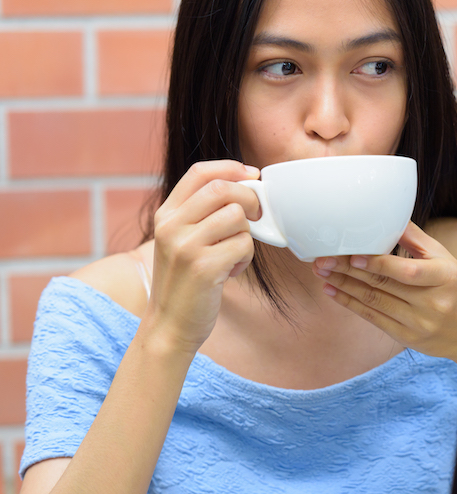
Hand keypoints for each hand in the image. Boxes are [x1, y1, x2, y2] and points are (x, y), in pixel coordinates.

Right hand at [147, 160, 260, 354]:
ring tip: (233, 254)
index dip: (231, 168)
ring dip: (246, 236)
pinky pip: (243, 245)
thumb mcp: (182, 240)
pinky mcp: (203, 267)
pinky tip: (230, 271)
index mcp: (166, 215)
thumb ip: (203, 213)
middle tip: (254, 217)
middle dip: (249, 199)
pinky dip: (245, 258)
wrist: (169, 325)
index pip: (200, 172)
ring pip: (237, 217)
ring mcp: (185, 246)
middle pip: (223, 189)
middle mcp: (171, 226)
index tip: (252, 176)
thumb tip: (248, 185)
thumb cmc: (186, 281)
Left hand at [312, 222, 456, 371]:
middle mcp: (431, 301)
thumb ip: (416, 240)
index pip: (406, 271)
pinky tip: (334, 293)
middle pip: (383, 285)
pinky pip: (374, 319)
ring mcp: (419, 323)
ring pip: (374, 302)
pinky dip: (351, 305)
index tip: (352, 254)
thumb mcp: (445, 259)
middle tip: (322, 260)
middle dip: (348, 271)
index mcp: (443, 276)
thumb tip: (389, 217)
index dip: (377, 264)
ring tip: (323, 273)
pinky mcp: (408, 338)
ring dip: (344, 286)